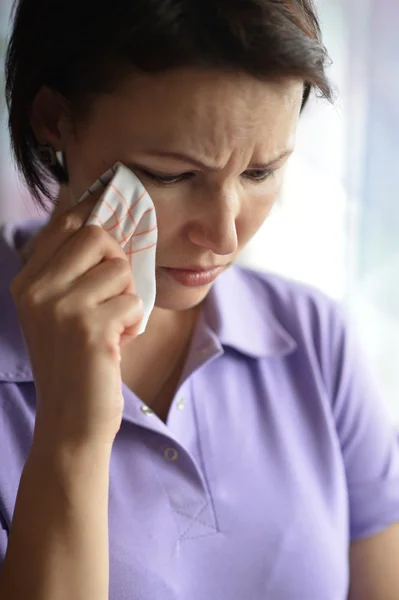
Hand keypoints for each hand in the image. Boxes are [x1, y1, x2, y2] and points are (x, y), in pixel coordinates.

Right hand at [10, 195, 143, 444]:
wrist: (71, 420)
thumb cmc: (76, 362)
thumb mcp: (63, 311)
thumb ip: (75, 271)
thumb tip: (107, 223)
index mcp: (28, 281)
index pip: (65, 223)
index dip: (95, 213)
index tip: (114, 204)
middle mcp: (37, 289)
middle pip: (97, 235)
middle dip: (117, 262)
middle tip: (113, 294)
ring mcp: (60, 308)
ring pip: (120, 270)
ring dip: (127, 299)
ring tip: (112, 326)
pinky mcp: (88, 328)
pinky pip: (134, 302)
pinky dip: (134, 323)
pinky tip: (117, 344)